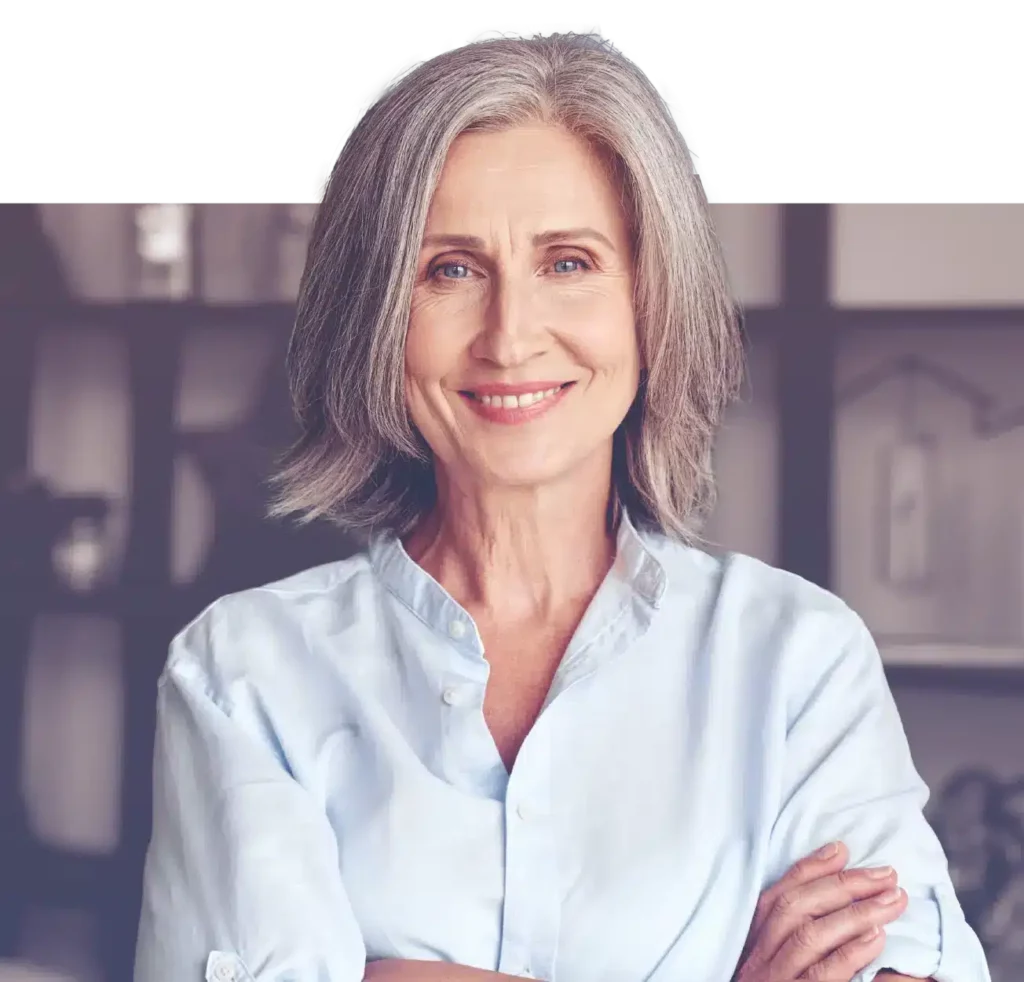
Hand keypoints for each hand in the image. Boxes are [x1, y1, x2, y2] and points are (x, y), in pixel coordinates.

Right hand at [733, 841, 907, 980]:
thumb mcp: (774, 963)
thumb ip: (795, 934)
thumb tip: (836, 885)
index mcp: (751, 945)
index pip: (777, 896)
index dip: (809, 870)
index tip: (843, 849)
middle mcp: (757, 960)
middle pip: (794, 908)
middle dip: (841, 885)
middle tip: (887, 875)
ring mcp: (774, 981)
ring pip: (810, 936)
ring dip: (854, 913)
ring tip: (893, 901)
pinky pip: (823, 975)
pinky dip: (850, 952)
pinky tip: (876, 939)